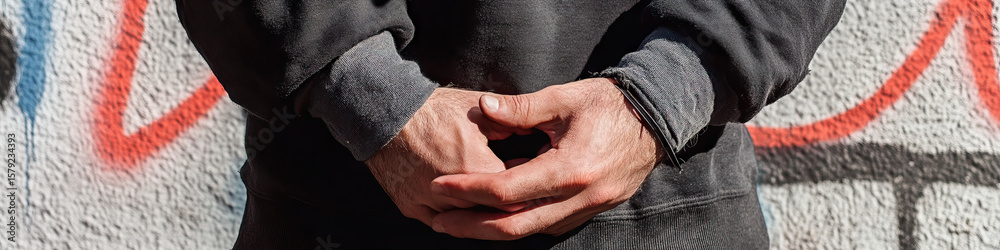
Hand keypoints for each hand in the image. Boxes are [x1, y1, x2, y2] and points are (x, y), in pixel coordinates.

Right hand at [365, 88, 529, 226]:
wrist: (385, 113)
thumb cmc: (434, 108)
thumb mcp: (478, 109)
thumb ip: (513, 121)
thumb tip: (540, 129)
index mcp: (476, 167)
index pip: (515, 193)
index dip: (526, 186)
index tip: (531, 179)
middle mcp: (453, 192)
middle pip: (493, 212)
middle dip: (506, 203)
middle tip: (516, 192)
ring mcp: (430, 203)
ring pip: (467, 222)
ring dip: (481, 213)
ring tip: (491, 197)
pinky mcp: (412, 207)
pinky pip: (440, 222)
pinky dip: (454, 217)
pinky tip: (464, 205)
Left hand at [429, 78, 663, 239]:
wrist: (658, 119)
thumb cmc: (610, 104)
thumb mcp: (564, 98)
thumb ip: (521, 108)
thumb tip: (484, 107)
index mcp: (569, 169)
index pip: (506, 191)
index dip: (468, 190)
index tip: (439, 186)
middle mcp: (579, 197)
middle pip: (514, 226)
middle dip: (472, 226)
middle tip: (439, 221)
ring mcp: (588, 208)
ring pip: (531, 231)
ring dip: (493, 229)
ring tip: (460, 222)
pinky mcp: (592, 209)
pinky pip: (550, 225)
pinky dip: (520, 223)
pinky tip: (498, 216)